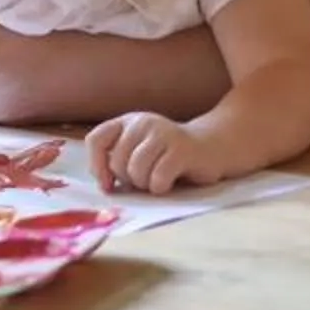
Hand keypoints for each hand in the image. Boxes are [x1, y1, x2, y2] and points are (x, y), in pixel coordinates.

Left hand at [86, 111, 242, 194]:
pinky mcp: (181, 149)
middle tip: (145, 179)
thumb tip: (104, 184)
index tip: (108, 184)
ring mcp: (163, 134)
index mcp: (127, 122)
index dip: (97, 165)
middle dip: (128, 180)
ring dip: (145, 184)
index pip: (96, 140)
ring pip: (136, 170)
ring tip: (157, 180)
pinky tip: (169, 182)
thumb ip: (117, 161)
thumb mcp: (139, 152)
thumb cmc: (169, 156)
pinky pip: (157, 178)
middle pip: (116, 162)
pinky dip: (160, 187)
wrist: (213, 147)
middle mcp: (142, 123)